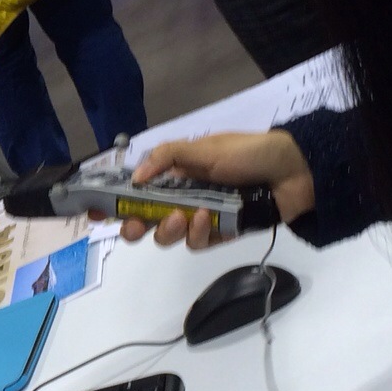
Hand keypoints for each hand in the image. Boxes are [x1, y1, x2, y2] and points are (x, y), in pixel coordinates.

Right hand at [120, 131, 316, 248]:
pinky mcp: (221, 235)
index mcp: (177, 173)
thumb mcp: (205, 147)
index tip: (97, 213)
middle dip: (135, 224)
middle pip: (147, 219)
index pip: (139, 189)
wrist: (294, 172)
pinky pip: (198, 244)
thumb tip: (135, 177)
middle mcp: (185, 196)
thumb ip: (168, 157)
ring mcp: (202, 218)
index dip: (116, 201)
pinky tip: (206, 222)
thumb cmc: (248, 153)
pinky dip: (196, 235)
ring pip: (170, 235)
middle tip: (135, 225)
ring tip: (183, 217)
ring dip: (169, 229)